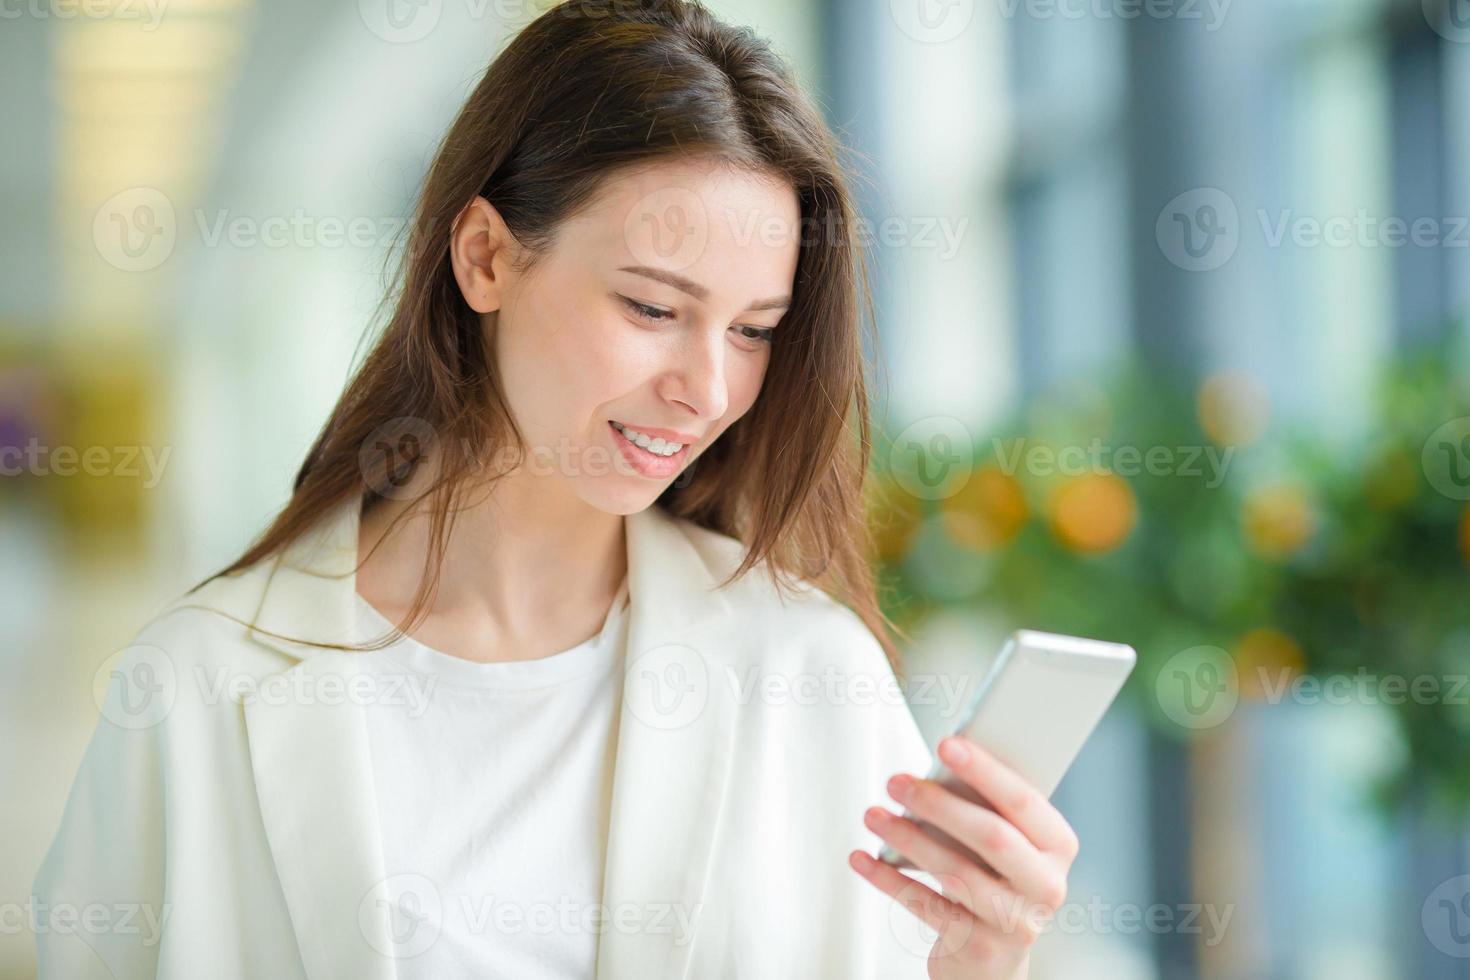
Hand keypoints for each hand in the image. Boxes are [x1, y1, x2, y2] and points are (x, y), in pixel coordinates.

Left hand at [848, 735, 1078, 979]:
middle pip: (992, 837)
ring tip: (874, 815)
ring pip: (956, 872)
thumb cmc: (992, 878)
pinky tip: (863, 859)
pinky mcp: (981, 949)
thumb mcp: (1004, 843)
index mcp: (1057, 845)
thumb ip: (986, 808)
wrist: (994, 959)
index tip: (946, 745)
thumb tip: (938, 766)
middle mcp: (1047, 886)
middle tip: (896, 781)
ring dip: (907, 838)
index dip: (984, 771)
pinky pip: (927, 906)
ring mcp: (1017, 922)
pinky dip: (889, 879)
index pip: (1023, 801)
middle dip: (938, 804)